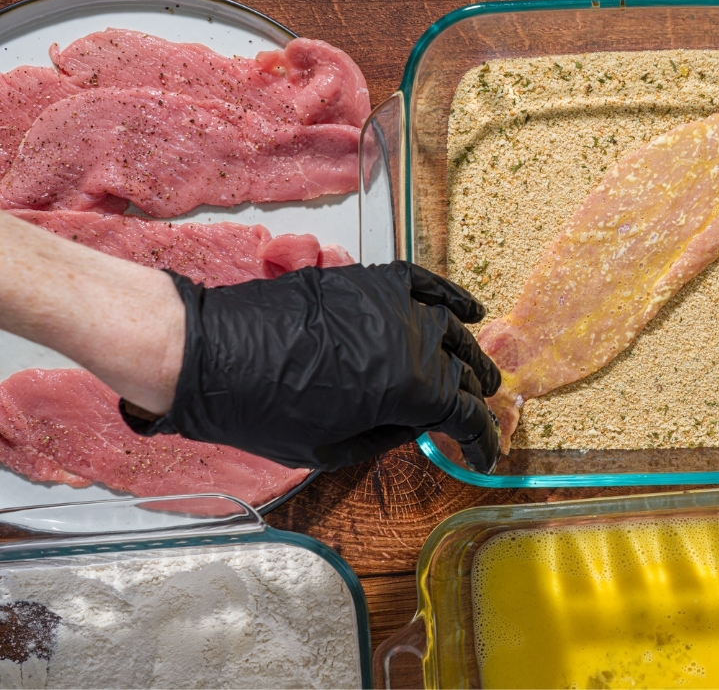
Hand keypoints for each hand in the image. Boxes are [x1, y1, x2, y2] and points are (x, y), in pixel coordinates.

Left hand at [128, 262, 501, 473]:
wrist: (216, 354)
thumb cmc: (264, 412)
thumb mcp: (332, 449)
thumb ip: (387, 435)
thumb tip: (416, 423)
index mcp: (404, 389)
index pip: (462, 413)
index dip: (480, 440)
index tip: (483, 458)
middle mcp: (408, 339)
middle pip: (458, 366)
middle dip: (474, 393)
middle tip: (478, 412)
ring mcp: (390, 302)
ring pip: (447, 326)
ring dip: (465, 351)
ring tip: (474, 369)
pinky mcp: (368, 280)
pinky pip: (423, 285)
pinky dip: (450, 296)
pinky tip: (469, 308)